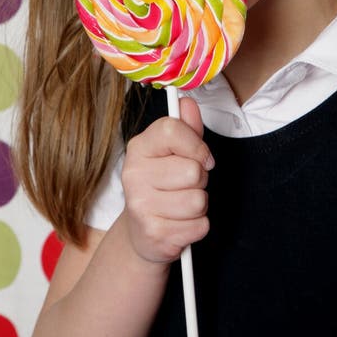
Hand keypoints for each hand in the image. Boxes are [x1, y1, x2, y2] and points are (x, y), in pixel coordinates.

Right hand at [121, 96, 213, 264]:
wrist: (142, 232)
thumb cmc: (164, 185)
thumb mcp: (173, 152)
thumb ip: (186, 127)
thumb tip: (187, 103)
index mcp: (139, 148)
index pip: (172, 130)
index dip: (196, 144)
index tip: (202, 157)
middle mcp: (133, 175)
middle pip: (193, 170)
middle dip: (200, 180)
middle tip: (185, 185)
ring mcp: (140, 206)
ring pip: (198, 200)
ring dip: (199, 205)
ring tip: (182, 204)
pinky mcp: (154, 234)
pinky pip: (200, 225)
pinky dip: (197, 226)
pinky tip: (180, 223)